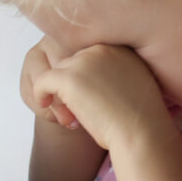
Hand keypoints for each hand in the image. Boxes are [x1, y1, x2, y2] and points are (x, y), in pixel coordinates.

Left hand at [28, 44, 172, 151]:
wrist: (141, 133)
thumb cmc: (140, 119)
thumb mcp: (133, 85)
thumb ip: (114, 74)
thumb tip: (88, 79)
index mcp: (118, 48)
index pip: (88, 58)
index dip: (85, 80)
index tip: (88, 98)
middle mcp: (100, 49)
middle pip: (71, 63)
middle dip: (70, 85)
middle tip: (75, 109)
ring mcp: (84, 61)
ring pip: (57, 72)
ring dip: (58, 92)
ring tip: (66, 114)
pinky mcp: (69, 77)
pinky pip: (42, 80)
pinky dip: (39, 93)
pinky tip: (44, 105)